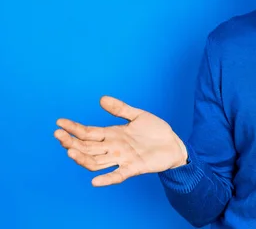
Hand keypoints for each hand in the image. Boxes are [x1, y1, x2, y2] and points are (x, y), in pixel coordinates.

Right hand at [54, 95, 187, 186]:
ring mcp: (122, 159)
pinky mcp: (134, 168)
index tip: (59, 123)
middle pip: (87, 147)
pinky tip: (95, 181)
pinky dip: (106, 179)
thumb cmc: (156, 131)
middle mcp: (113, 148)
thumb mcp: (138, 115)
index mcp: (112, 134)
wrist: (173, 145)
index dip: (73, 128)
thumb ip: (120, 109)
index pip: (88, 133)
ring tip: (70, 152)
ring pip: (96, 162)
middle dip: (71, 142)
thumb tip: (101, 98)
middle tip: (57, 135)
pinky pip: (117, 175)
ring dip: (82, 158)